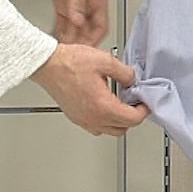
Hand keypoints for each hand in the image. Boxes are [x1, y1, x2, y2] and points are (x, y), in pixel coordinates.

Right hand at [32, 43, 147, 136]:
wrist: (47, 65)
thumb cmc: (69, 63)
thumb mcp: (105, 61)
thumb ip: (125, 73)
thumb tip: (132, 80)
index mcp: (103, 106)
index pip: (133, 119)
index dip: (143, 110)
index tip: (144, 102)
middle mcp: (93, 118)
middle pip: (122, 129)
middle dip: (132, 117)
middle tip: (134, 102)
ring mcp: (82, 120)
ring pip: (109, 130)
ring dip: (118, 121)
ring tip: (120, 103)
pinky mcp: (75, 116)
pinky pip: (96, 127)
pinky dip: (104, 120)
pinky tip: (104, 104)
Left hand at [43, 0, 108, 45]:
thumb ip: (76, 1)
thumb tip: (78, 20)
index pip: (101, 26)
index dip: (94, 39)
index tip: (86, 50)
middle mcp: (89, 6)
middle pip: (87, 31)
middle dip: (80, 43)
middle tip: (71, 54)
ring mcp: (75, 7)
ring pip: (75, 30)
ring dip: (69, 40)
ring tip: (62, 51)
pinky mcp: (63, 6)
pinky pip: (63, 24)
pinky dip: (60, 33)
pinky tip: (55, 41)